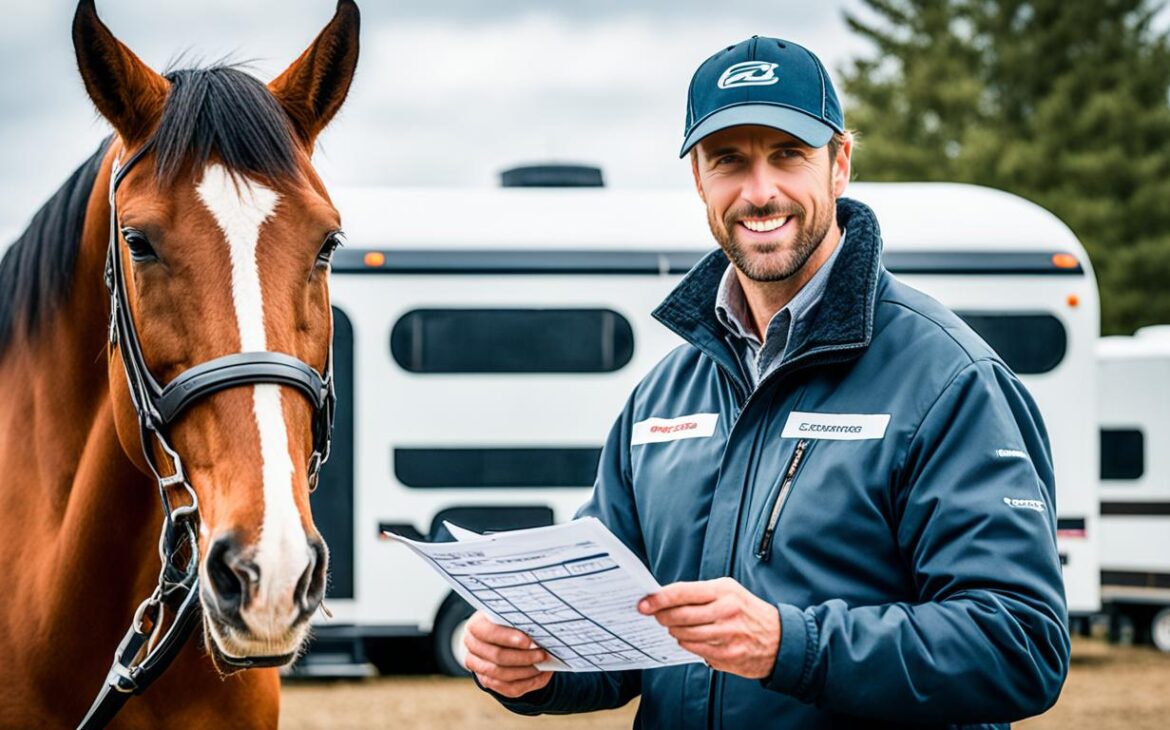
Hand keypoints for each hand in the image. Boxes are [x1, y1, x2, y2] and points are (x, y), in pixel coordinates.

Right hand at [463, 611, 552, 697]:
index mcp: (475, 626)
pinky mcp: (489, 682)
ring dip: (527, 670)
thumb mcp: (510, 614)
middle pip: (497, 656)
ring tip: (543, 663)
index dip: (507, 637)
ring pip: (503, 674)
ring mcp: (478, 667)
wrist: (501, 637)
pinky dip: (528, 682)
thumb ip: (518, 618)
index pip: (488, 632)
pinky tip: (542, 673)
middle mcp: (473, 647)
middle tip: (542, 653)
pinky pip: (509, 688)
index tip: (528, 641)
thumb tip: (539, 626)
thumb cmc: (509, 621)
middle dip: (523, 656)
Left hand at [638, 577, 780, 678]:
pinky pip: (694, 649)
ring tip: (673, 625)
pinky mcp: (727, 655)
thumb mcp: (730, 592)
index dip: (659, 598)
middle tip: (655, 615)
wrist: (781, 639)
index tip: (643, 603)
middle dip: (662, 616)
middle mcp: (726, 611)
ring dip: (673, 630)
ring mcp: (727, 635)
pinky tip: (687, 637)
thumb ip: (700, 594)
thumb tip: (665, 598)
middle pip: (679, 616)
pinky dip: (685, 643)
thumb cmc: (748, 611)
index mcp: (724, 591)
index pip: (683, 592)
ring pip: (684, 634)